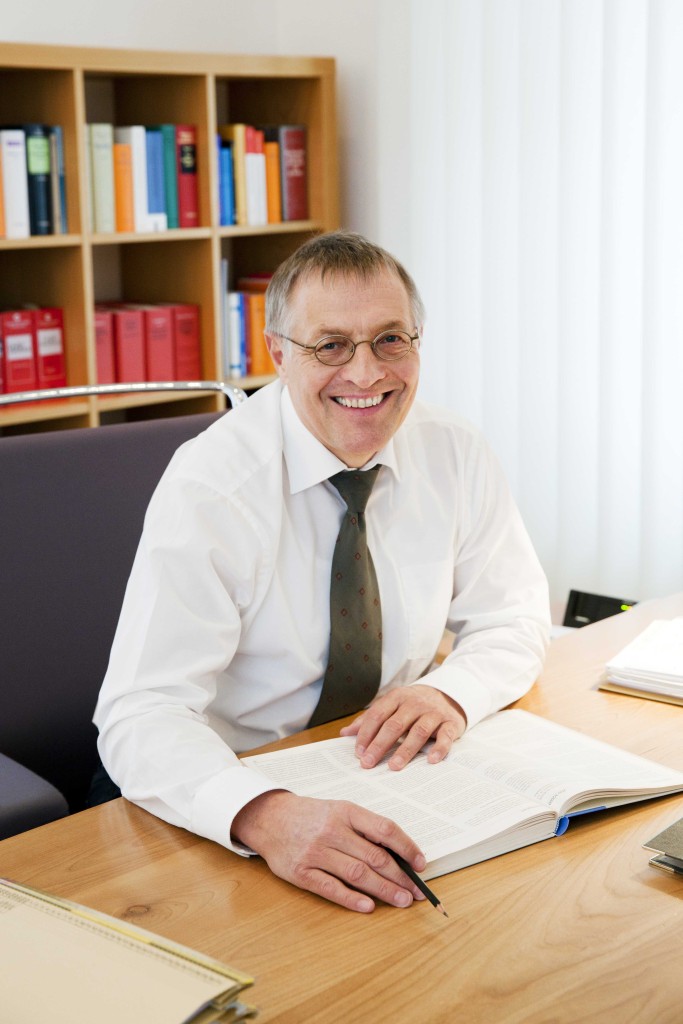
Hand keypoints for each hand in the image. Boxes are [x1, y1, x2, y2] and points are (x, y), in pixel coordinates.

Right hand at [231, 790, 427, 912]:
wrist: (269, 818)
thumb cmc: (312, 816)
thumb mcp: (339, 810)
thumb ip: (365, 828)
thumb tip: (399, 854)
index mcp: (346, 811)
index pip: (385, 829)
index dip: (407, 847)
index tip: (421, 864)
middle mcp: (332, 830)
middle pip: (375, 857)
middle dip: (401, 877)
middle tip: (417, 892)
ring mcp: (315, 852)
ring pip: (357, 874)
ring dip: (384, 890)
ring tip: (402, 901)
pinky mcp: (301, 872)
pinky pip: (330, 888)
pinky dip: (351, 899)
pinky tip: (368, 906)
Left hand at [340, 684, 465, 769]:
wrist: (448, 695)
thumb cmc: (413, 705)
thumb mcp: (392, 706)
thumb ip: (369, 719)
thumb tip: (344, 733)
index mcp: (397, 697)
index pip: (377, 715)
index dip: (366, 734)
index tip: (358, 753)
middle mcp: (415, 703)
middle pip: (395, 724)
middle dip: (380, 745)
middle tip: (368, 763)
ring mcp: (433, 713)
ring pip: (418, 731)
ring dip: (405, 750)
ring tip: (394, 767)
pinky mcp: (450, 723)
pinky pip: (445, 736)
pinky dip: (439, 748)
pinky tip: (431, 761)